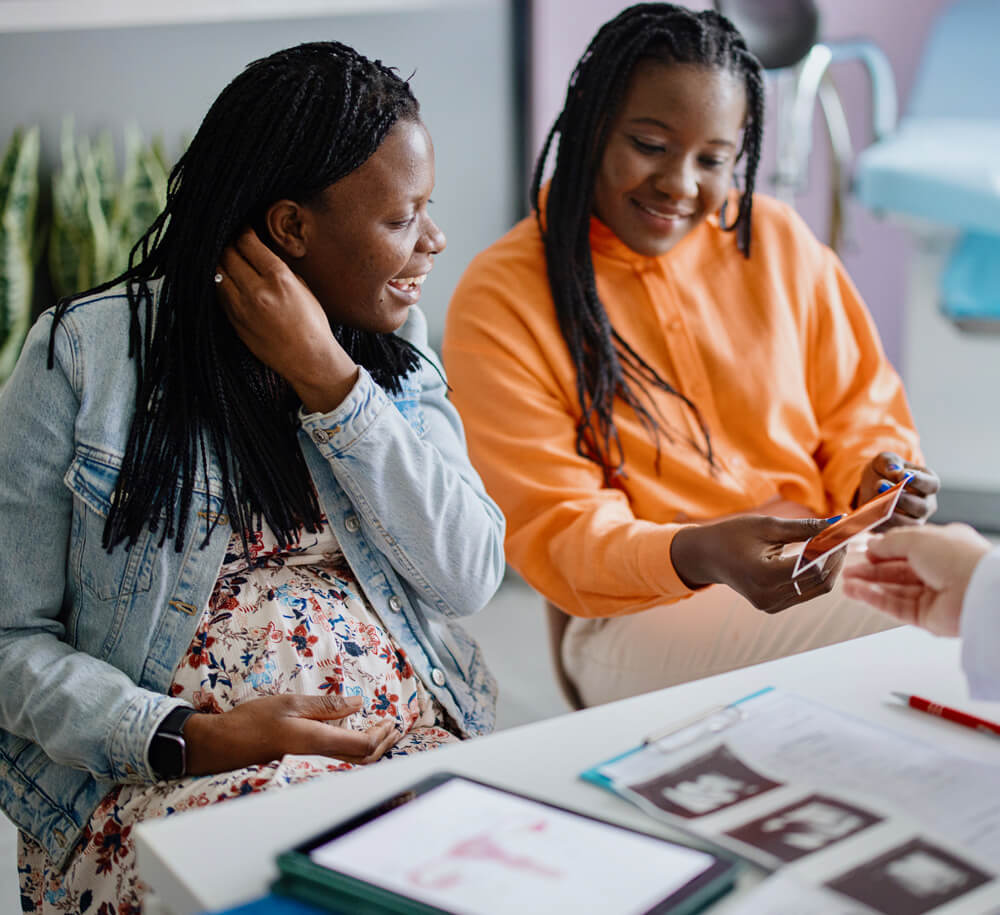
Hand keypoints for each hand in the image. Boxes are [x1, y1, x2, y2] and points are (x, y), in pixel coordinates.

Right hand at [184, 693, 399, 775]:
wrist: (220, 746)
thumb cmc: (251, 721)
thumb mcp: (290, 703)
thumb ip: (326, 706)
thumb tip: (357, 704)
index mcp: (315, 742)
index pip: (362, 746)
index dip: (381, 735)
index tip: (390, 721)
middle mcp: (315, 759)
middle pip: (361, 761)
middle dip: (383, 745)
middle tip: (393, 728)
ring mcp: (309, 766)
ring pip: (350, 765)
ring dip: (371, 749)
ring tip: (381, 732)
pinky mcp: (302, 765)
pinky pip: (336, 763)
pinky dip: (354, 752)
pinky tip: (354, 738)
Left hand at [215, 228, 358, 411]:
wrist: (307, 359)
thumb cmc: (312, 325)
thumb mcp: (303, 289)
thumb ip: (280, 270)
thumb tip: (260, 254)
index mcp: (279, 278)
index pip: (248, 243)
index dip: (243, 232)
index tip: (244, 231)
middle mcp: (257, 291)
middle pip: (229, 255)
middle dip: (230, 245)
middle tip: (234, 243)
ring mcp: (242, 307)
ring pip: (218, 272)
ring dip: (222, 263)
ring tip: (227, 260)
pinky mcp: (234, 321)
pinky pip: (219, 294)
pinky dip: (221, 283)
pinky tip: (228, 281)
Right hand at [671, 515, 845, 613]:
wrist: (707, 556)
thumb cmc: (732, 535)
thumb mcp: (766, 525)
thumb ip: (802, 527)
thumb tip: (836, 524)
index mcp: (763, 574)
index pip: (812, 566)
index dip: (832, 549)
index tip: (841, 531)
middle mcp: (767, 595)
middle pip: (820, 581)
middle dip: (835, 558)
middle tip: (841, 537)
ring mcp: (770, 604)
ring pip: (817, 589)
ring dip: (828, 567)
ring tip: (830, 544)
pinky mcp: (772, 606)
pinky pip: (806, 592)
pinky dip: (815, 575)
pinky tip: (816, 557)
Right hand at [842, 523, 990, 635]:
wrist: (979, 590)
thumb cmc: (958, 557)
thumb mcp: (916, 538)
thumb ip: (889, 542)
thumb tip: (871, 545)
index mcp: (942, 547)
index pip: (905, 548)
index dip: (882, 549)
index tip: (862, 550)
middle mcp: (938, 571)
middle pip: (896, 571)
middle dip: (870, 569)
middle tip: (848, 568)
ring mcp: (932, 595)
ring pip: (893, 590)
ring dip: (868, 584)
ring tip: (846, 581)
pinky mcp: (926, 617)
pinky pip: (895, 606)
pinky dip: (874, 599)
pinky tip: (856, 592)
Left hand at [854, 452, 938, 526]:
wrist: (869, 485)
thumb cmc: (884, 470)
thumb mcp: (884, 460)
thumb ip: (890, 462)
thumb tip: (896, 472)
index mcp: (928, 483)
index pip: (932, 485)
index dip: (920, 481)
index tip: (905, 476)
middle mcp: (926, 504)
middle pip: (922, 507)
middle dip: (903, 499)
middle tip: (883, 487)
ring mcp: (914, 519)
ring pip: (911, 524)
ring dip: (893, 515)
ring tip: (876, 503)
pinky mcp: (898, 529)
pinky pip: (893, 531)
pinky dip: (883, 524)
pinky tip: (872, 515)